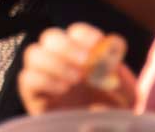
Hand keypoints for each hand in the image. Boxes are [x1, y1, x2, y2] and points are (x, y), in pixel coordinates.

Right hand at [18, 24, 137, 114]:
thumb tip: (109, 69)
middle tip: (85, 63)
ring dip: (54, 62)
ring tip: (74, 80)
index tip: (96, 45)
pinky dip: (43, 80)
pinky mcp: (34, 96)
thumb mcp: (127, 97)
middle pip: (50, 37)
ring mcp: (45, 78)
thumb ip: (120, 80)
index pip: (76, 32)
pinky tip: (62, 90)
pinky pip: (26, 78)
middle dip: (66, 46)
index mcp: (85, 55)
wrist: (104, 129)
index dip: (84, 34)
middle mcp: (62, 62)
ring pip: (33, 53)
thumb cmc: (115, 114)